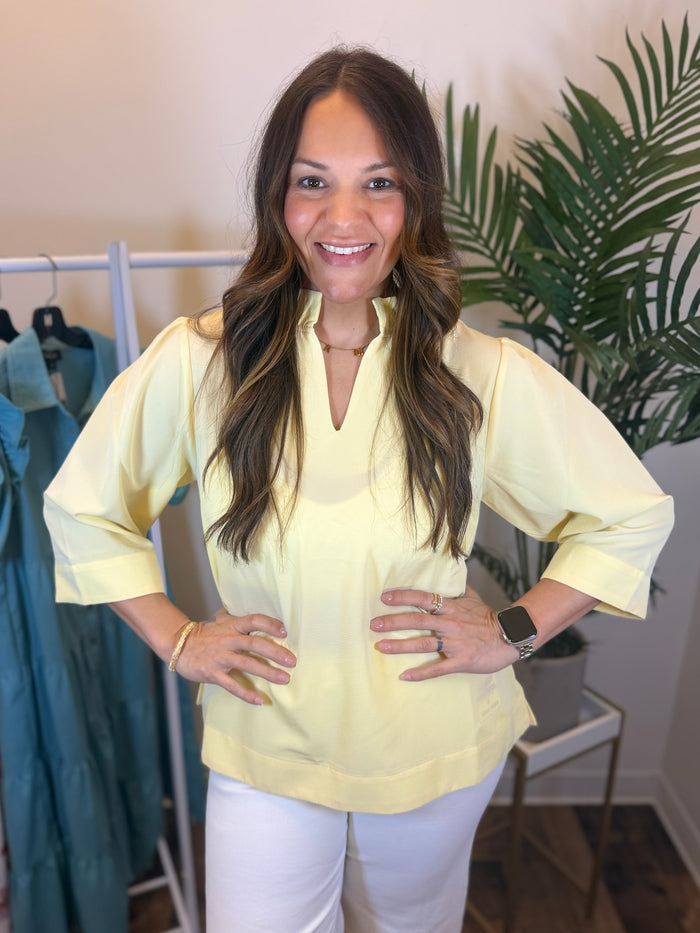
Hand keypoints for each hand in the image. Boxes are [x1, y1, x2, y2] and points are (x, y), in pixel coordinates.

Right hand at [177, 607, 295, 704]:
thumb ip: (239, 621)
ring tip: (285, 679)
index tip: (285, 631)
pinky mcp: (213, 673)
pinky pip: (232, 684)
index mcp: (232, 626)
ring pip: (247, 664)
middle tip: (292, 661)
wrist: (179, 645)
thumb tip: (259, 618)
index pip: (254, 620)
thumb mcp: (222, 622)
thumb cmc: (205, 634)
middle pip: (255, 643)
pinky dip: (246, 693)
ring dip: (268, 672)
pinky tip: (259, 700)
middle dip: (276, 652)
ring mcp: (221, 657)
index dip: (269, 624)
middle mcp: (228, 640)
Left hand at [370, 585, 517, 679]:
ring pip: (423, 644)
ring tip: (380, 647)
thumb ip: (457, 590)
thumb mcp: (473, 598)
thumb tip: (449, 575)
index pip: (423, 598)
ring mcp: (454, 643)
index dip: (403, 597)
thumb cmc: (489, 618)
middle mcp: (450, 623)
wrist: (510, 636)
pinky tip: (404, 676)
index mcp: (451, 607)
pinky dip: (420, 674)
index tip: (384, 597)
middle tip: (373, 624)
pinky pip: (438, 668)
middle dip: (393, 622)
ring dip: (400, 646)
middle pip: (417, 620)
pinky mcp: (461, 661)